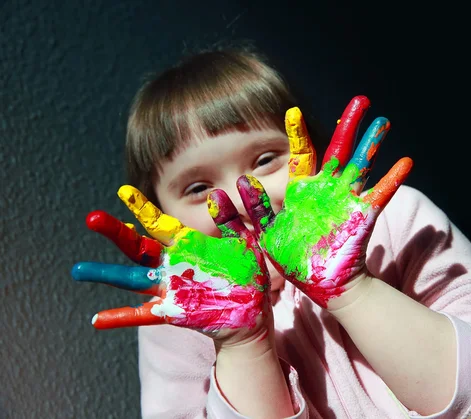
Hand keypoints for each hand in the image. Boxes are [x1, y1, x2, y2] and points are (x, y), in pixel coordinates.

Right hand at [71, 186, 270, 343]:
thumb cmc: (247, 275)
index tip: (123, 191)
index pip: (159, 223)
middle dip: (116, 232)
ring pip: (133, 278)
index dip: (141, 208)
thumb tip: (215, 195)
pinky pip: (145, 315)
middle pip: (138, 246)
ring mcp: (170, 288)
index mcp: (188, 245)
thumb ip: (231, 220)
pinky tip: (98, 319)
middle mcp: (173, 264)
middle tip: (92, 218)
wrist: (251, 312)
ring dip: (107, 273)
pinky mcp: (174, 311)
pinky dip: (122, 317)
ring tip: (79, 269)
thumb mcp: (244, 243)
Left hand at [237, 96, 412, 308]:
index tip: (293, 111)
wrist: (321, 283)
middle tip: (361, 99)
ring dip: (372, 145)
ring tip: (383, 122)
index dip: (298, 134)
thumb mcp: (265, 235)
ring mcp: (346, 201)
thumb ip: (249, 213)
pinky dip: (391, 180)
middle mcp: (327, 190)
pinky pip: (379, 196)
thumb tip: (228, 188)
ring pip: (362, 166)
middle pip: (339, 151)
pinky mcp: (361, 218)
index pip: (301, 155)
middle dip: (349, 125)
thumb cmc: (293, 259)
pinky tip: (405, 162)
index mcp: (303, 191)